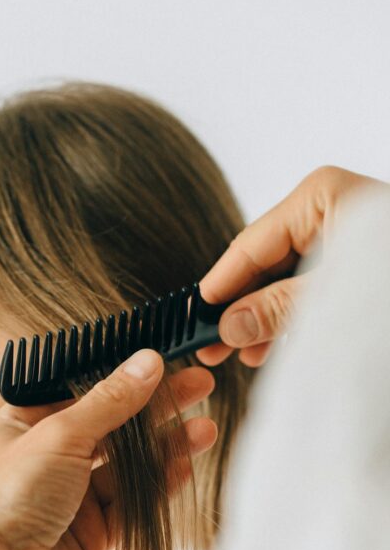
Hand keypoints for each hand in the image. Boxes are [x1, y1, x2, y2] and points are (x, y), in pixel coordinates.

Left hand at [0, 351, 216, 549]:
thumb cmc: (7, 499)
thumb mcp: (59, 435)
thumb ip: (109, 401)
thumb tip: (147, 362)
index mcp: (20, 425)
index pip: (76, 389)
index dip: (117, 374)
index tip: (159, 359)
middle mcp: (44, 458)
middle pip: (109, 424)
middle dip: (153, 406)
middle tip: (197, 384)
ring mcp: (68, 496)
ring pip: (125, 464)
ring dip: (164, 446)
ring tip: (205, 427)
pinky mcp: (90, 531)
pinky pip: (130, 502)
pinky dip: (157, 484)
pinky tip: (185, 464)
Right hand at [197, 166, 379, 366]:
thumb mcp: (331, 297)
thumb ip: (275, 308)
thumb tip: (229, 325)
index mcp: (320, 196)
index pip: (250, 243)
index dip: (219, 283)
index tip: (195, 315)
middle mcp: (328, 208)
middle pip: (264, 261)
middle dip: (239, 306)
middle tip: (211, 345)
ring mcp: (342, 234)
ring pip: (285, 277)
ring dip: (262, 316)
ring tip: (241, 354)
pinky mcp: (354, 262)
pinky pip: (309, 286)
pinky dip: (290, 315)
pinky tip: (272, 344)